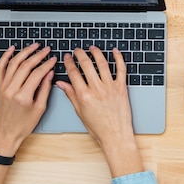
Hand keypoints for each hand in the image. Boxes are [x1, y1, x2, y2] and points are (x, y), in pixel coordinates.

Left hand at [0, 43, 55, 155]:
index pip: (37, 74)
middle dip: (37, 55)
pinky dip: (5, 57)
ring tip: (33, 46)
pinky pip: (0, 68)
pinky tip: (12, 49)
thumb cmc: (23, 125)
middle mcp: (11, 89)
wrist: (4, 134)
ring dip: (24, 52)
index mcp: (24, 96)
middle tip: (46, 49)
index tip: (53, 59)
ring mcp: (3, 87)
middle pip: (25, 66)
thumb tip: (49, 74)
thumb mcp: (39, 109)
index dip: (47, 64)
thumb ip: (45, 89)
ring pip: (13, 63)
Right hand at [56, 47, 142, 176]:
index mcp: (84, 96)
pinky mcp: (122, 87)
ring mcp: (110, 87)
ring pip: (102, 64)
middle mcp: (97, 89)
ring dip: (96, 53)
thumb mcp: (80, 112)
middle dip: (80, 54)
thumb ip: (71, 95)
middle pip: (87, 65)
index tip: (67, 57)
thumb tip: (61, 83)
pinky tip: (114, 51)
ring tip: (92, 48)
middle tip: (77, 50)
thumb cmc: (98, 128)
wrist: (116, 135)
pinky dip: (118, 58)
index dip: (69, 63)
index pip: (74, 73)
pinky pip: (121, 69)